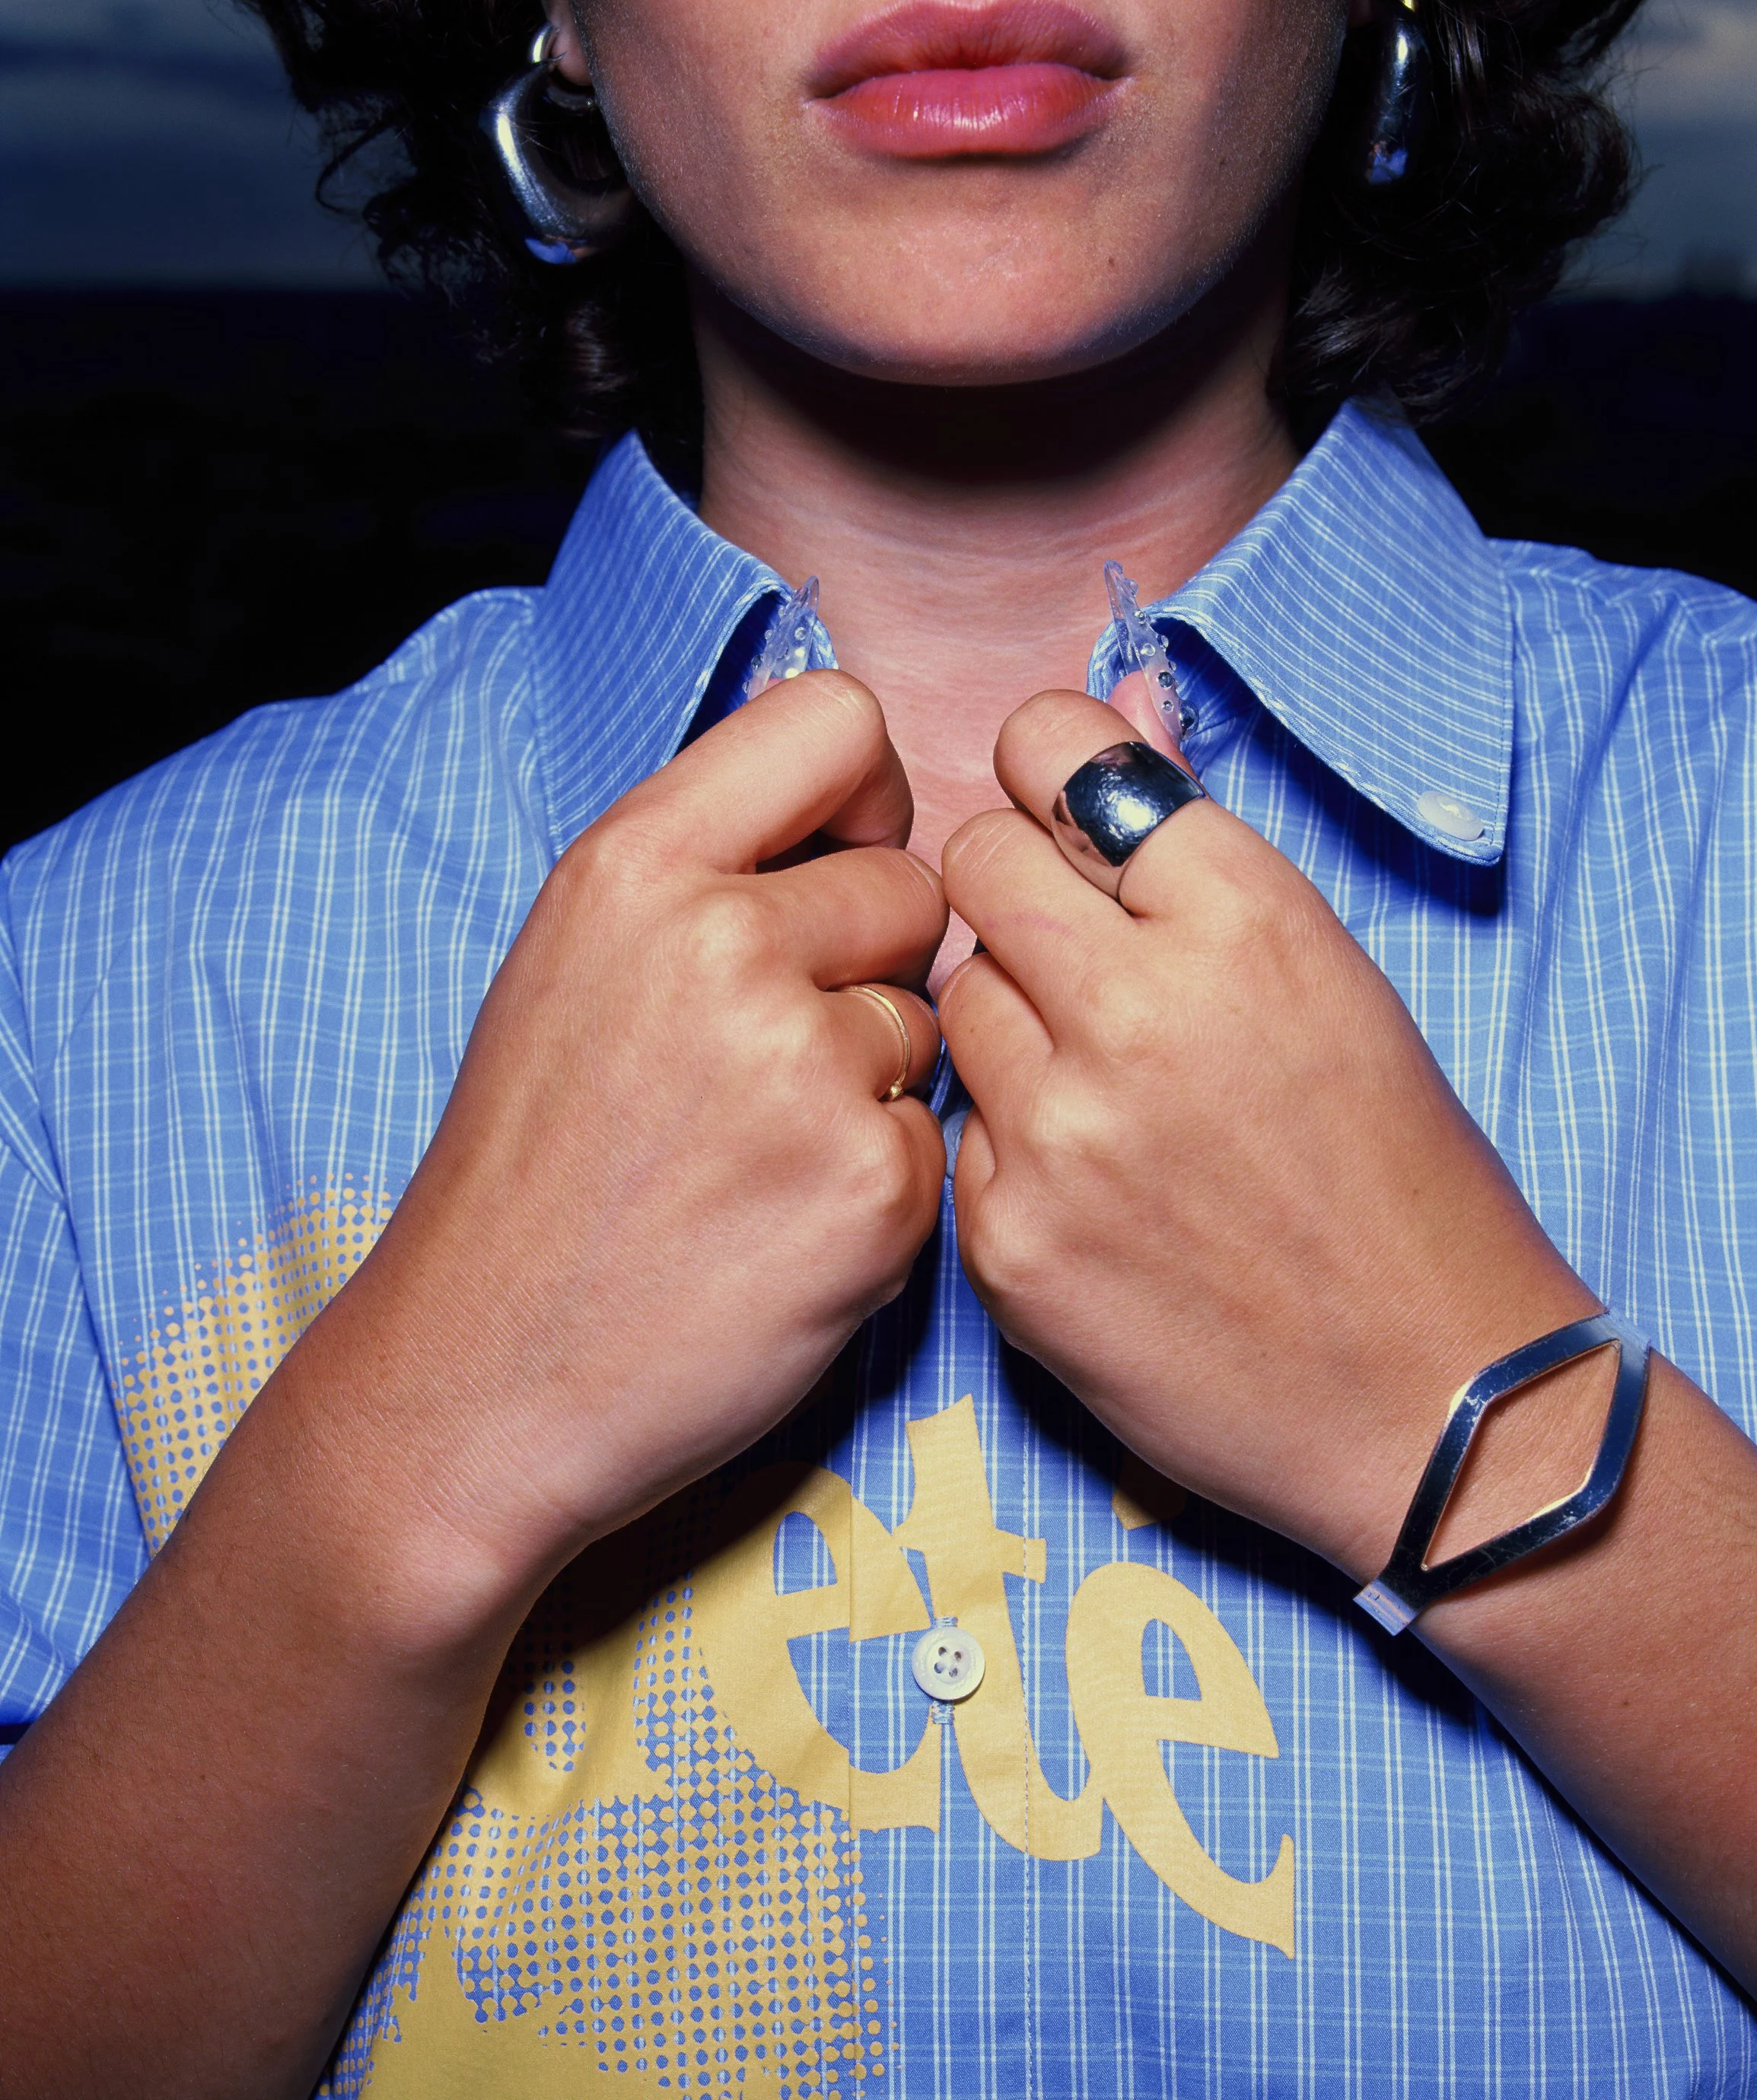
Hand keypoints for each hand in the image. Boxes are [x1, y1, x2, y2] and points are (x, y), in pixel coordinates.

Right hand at [276, 672, 946, 1605]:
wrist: (480, 1378)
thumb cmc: (531, 1175)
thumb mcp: (572, 966)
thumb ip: (704, 870)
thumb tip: (855, 817)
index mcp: (635, 866)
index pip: (836, 720)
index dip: (862, 797)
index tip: (838, 864)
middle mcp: (722, 942)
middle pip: (910, 885)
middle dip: (868, 966)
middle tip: (767, 1061)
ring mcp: (803, 1066)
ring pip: (927, 1020)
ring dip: (871, 1082)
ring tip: (755, 1157)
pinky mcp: (873, 1185)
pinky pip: (933, 1138)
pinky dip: (879, 1187)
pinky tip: (783, 1229)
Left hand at [937, 691, 1595, 1580]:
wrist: (1427, 1403)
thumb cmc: (1400, 1183)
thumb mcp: (1334, 984)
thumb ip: (1200, 859)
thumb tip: (1111, 717)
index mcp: (1246, 919)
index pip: (1057, 749)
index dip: (1047, 774)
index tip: (1060, 815)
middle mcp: (1139, 1008)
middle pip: (971, 864)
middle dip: (1010, 893)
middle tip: (1072, 960)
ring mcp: (1059, 1132)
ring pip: (955, 998)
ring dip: (1011, 1026)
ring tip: (1107, 1096)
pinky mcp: (1005, 1243)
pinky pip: (963, 1133)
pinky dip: (1013, 1151)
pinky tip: (1100, 1198)